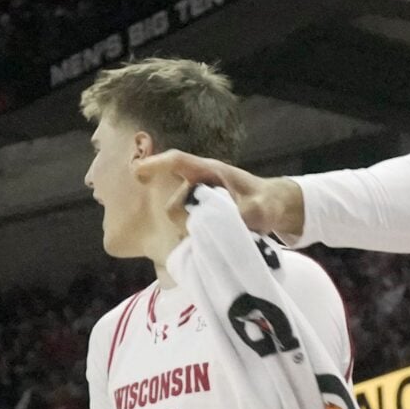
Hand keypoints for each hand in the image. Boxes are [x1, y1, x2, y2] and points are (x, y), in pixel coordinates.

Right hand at [131, 151, 305, 238]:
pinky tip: (208, 246)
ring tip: (219, 235)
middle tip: (213, 226)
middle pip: (174, 203)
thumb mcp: (262, 207)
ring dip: (192, 231)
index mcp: (210, 172)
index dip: (156, 165)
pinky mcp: (198, 221)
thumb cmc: (266, 201)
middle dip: (186, 218)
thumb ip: (245, 214)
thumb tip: (226, 224)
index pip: (178, 162)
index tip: (137, 172)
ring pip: (178, 221)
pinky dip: (192, 240)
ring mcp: (196, 206)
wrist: (272, 209)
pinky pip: (185, 232)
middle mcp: (198, 187)